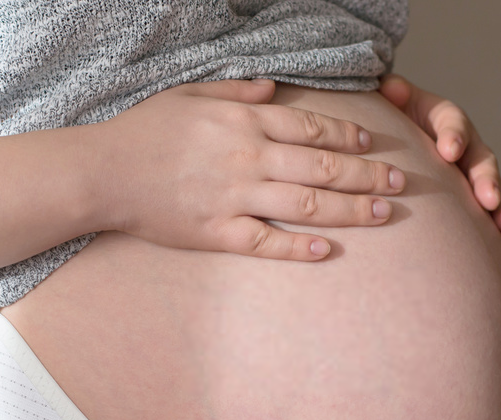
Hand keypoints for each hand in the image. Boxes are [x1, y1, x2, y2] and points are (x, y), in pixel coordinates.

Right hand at [92, 79, 404, 260]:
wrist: (102, 173)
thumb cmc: (144, 131)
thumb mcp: (190, 94)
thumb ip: (237, 92)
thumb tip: (275, 88)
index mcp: (243, 122)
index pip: (311, 126)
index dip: (348, 135)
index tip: (372, 143)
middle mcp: (247, 158)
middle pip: (322, 165)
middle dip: (367, 174)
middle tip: (399, 182)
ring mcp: (234, 197)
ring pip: (307, 204)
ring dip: (351, 209)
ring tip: (384, 213)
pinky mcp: (218, 232)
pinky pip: (267, 241)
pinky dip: (300, 247)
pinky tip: (329, 250)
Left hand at [379, 74, 500, 248]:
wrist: (401, 135)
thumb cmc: (394, 118)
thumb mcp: (392, 102)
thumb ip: (392, 95)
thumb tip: (390, 87)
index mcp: (445, 118)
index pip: (453, 122)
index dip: (453, 135)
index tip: (448, 151)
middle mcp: (467, 144)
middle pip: (481, 160)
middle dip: (486, 180)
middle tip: (488, 199)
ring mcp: (473, 172)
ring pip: (494, 187)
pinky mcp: (474, 195)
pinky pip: (492, 210)